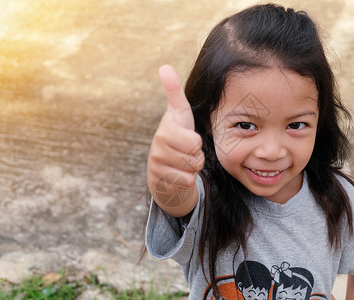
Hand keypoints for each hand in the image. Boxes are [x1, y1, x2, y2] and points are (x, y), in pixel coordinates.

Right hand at [146, 65, 204, 216]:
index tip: (186, 139)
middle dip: (195, 157)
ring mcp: (157, 167)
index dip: (196, 143)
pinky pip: (186, 184)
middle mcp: (157, 149)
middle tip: (185, 153)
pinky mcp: (159, 184)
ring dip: (191, 169)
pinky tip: (177, 175)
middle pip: (195, 158)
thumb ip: (174, 91)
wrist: (162, 168)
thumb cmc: (176, 137)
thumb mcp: (178, 114)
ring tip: (181, 163)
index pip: (195, 143)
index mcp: (165, 131)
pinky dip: (186, 181)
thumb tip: (164, 66)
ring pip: (191, 172)